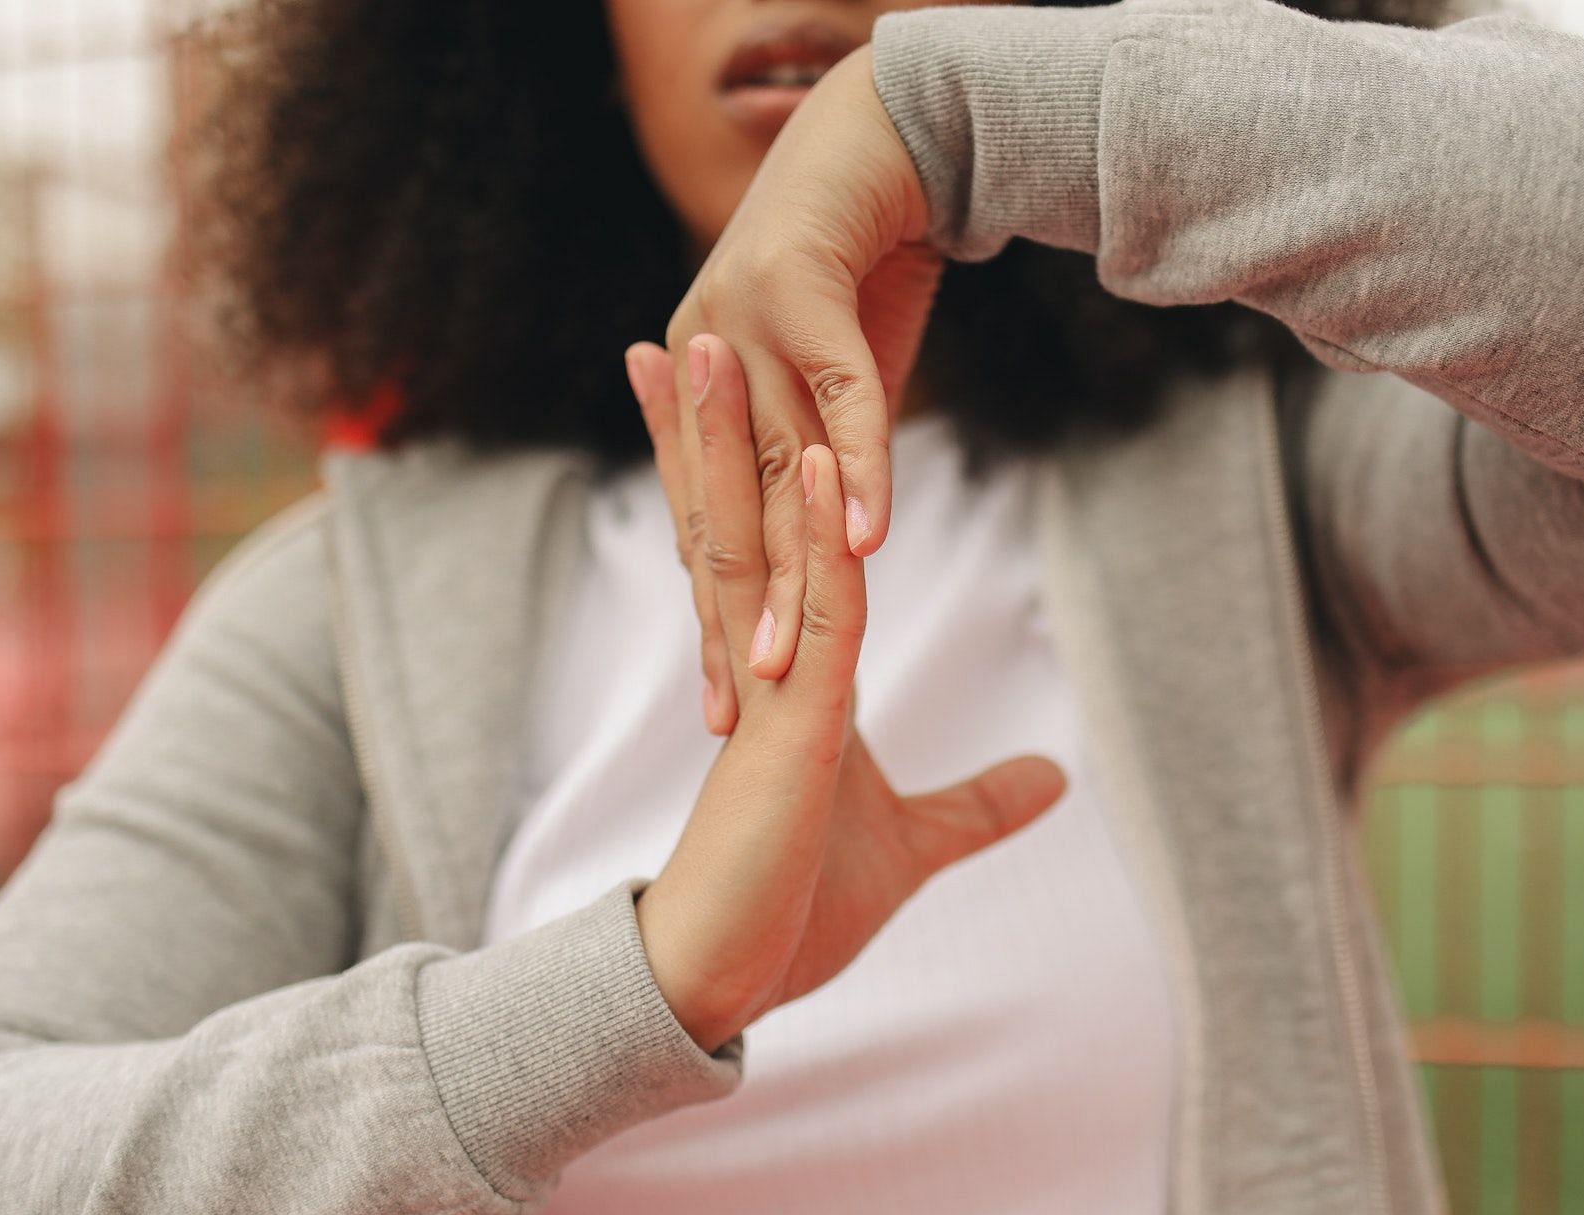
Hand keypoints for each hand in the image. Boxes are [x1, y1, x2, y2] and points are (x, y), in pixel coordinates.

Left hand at [627, 45, 938, 736]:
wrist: (879, 126)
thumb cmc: (861, 257)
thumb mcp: (836, 372)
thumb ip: (826, 450)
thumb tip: (840, 528)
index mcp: (704, 388)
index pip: (708, 528)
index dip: (716, 620)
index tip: (726, 708)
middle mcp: (705, 360)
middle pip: (726, 518)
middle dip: (732, 623)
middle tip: (738, 719)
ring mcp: (741, 321)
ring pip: (772, 473)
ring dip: (784, 574)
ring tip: (789, 669)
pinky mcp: (796, 285)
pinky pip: (838, 395)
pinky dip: (855, 468)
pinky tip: (872, 540)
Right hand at [632, 337, 1063, 1053]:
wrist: (730, 979)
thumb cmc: (795, 914)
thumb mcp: (915, 844)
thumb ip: (980, 805)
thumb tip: (1053, 780)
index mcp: (795, 675)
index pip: (775, 546)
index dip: (750, 470)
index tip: (736, 395)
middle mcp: (773, 662)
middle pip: (742, 521)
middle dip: (711, 430)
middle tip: (692, 336)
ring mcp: (776, 684)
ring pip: (758, 541)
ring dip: (733, 445)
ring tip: (708, 344)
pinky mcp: (794, 723)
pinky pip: (816, 608)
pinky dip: (818, 532)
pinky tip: (822, 455)